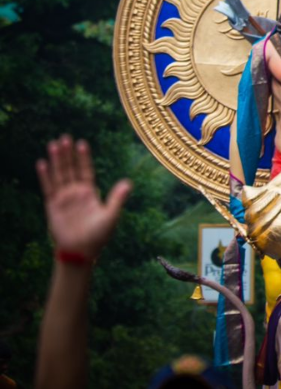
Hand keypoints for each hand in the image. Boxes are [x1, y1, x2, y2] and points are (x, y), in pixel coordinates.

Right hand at [37, 135, 131, 259]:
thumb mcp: (111, 215)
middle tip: (65, 137)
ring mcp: (63, 198)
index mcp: (90, 193)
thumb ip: (117, 198)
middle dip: (68, 154)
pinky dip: (45, 176)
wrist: (81, 251)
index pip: (86, 170)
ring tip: (54, 144)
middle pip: (71, 168)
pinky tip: (42, 163)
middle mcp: (76, 193)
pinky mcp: (53, 205)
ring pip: (59, 174)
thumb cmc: (98, 236)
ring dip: (57, 160)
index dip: (84, 158)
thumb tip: (129, 182)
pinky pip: (48, 187)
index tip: (82, 143)